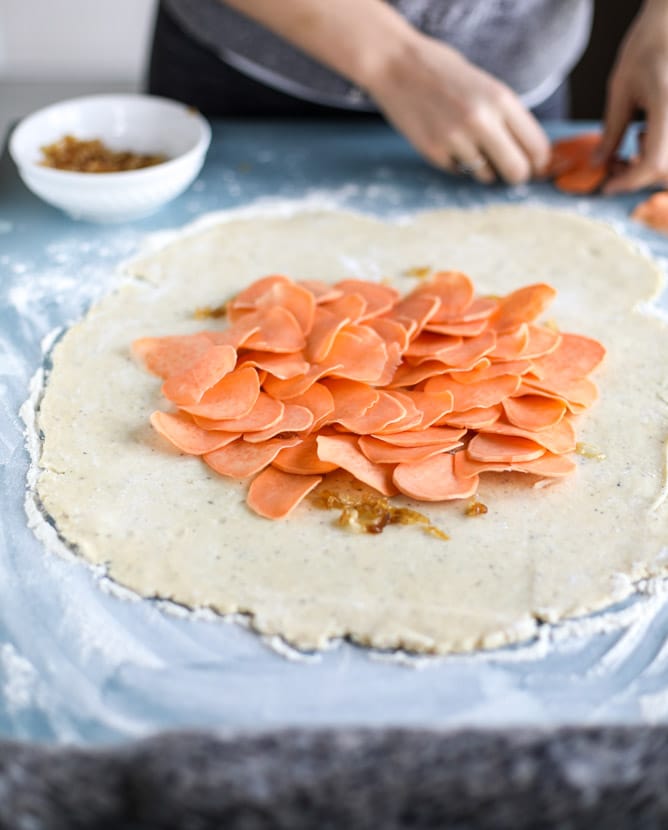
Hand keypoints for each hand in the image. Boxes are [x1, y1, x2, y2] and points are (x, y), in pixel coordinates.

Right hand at [364, 31, 550, 184]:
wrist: (396, 65)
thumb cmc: (444, 73)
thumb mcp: (486, 86)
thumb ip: (508, 117)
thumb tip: (529, 154)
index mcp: (501, 99)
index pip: (536, 147)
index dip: (539, 163)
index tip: (534, 167)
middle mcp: (482, 120)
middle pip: (517, 172)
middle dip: (516, 175)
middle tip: (509, 171)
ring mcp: (456, 139)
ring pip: (486, 176)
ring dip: (483, 168)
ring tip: (468, 143)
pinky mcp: (434, 153)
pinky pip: (459, 172)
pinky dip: (457, 162)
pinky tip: (446, 140)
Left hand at [601, 0, 667, 193]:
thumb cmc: (647, 47)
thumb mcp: (621, 90)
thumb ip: (611, 131)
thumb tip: (598, 164)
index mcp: (667, 105)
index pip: (654, 163)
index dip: (629, 181)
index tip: (607, 186)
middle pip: (667, 170)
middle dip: (638, 176)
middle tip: (614, 165)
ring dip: (650, 167)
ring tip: (631, 145)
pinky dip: (659, 154)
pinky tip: (645, 134)